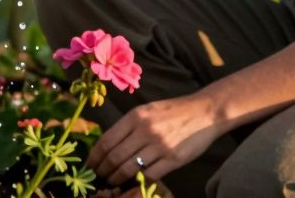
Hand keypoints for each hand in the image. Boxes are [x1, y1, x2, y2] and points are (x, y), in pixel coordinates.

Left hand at [86, 94, 222, 185]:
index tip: (90, 166)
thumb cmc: (173, 111)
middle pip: (115, 157)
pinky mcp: (173, 158)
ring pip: (129, 169)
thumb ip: (128, 126)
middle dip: (103, 171)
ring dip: (117, 179)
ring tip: (112, 184)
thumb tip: (108, 146)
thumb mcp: (146, 111)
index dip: (95, 157)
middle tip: (98, 179)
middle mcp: (145, 130)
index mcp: (135, 116)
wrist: (204, 111)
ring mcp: (159, 145)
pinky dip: (138, 182)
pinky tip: (133, 184)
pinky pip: (150, 175)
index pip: (106, 141)